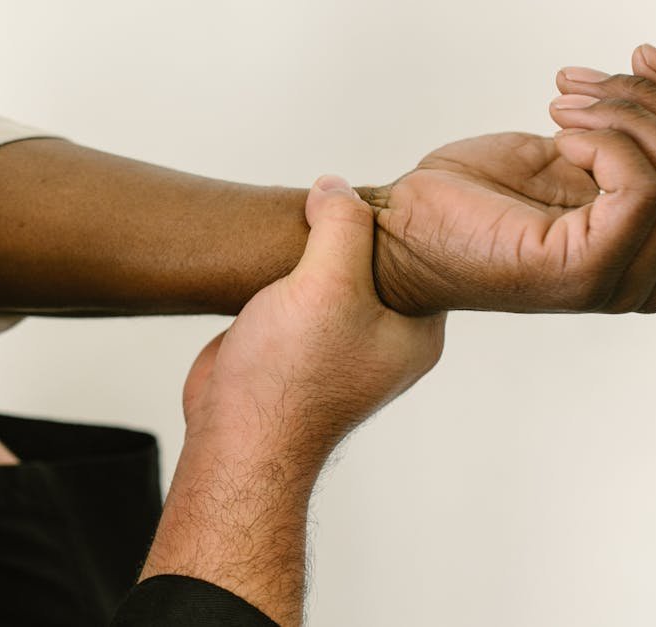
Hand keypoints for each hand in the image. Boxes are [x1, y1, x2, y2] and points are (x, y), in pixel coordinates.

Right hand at [141, 176, 443, 625]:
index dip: (394, 220)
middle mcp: (382, 338)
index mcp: (415, 332)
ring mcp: (337, 343)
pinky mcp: (294, 344)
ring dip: (309, 250)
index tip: (366, 191)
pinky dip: (281, 272)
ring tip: (293, 218)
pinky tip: (265, 252)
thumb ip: (341, 225)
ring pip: (330, 274)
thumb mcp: (329, 283)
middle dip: (345, 230)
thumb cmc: (291, 377)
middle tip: (324, 197)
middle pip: (373, 260)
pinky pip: (296, 292)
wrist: (235, 435)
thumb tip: (334, 186)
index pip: (419, 257)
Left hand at [368, 45, 655, 315]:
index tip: (629, 60)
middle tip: (575, 88)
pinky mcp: (591, 272)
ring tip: (559, 107)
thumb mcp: (566, 150)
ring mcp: (624, 281)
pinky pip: (643, 184)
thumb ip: (628, 137)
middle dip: (652, 101)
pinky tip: (554, 139)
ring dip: (623, 113)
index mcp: (653, 253)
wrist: (400, 233)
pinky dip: (603, 140)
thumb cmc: (467, 198)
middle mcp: (649, 277)